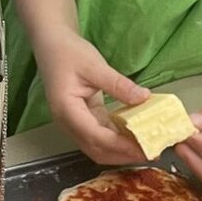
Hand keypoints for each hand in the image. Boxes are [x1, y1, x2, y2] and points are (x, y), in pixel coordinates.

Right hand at [38, 32, 151, 165]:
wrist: (52, 45)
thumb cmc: (68, 53)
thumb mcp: (94, 65)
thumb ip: (118, 84)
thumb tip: (144, 98)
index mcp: (66, 110)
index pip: (95, 136)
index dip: (120, 145)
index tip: (143, 147)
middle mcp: (67, 122)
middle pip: (96, 149)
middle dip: (122, 155)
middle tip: (149, 152)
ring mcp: (73, 123)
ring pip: (97, 146)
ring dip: (120, 150)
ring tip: (144, 146)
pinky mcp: (81, 119)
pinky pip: (99, 135)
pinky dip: (116, 138)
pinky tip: (133, 134)